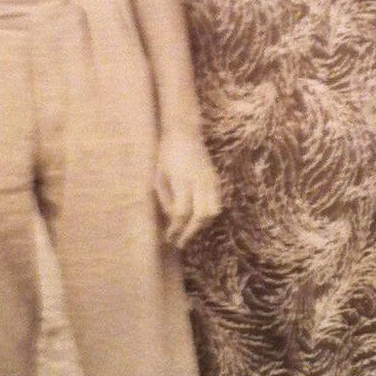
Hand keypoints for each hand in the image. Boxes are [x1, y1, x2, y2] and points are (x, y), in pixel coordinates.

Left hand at [154, 128, 221, 248]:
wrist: (184, 133)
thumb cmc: (166, 154)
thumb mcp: (159, 175)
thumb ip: (165, 199)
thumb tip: (172, 220)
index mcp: (182, 179)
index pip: (182, 212)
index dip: (175, 228)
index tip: (168, 237)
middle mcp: (200, 181)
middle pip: (201, 215)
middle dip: (190, 232)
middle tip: (179, 242)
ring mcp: (211, 180)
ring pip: (213, 211)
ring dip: (201, 225)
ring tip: (188, 231)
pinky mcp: (216, 179)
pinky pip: (217, 203)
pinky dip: (208, 215)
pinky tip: (197, 219)